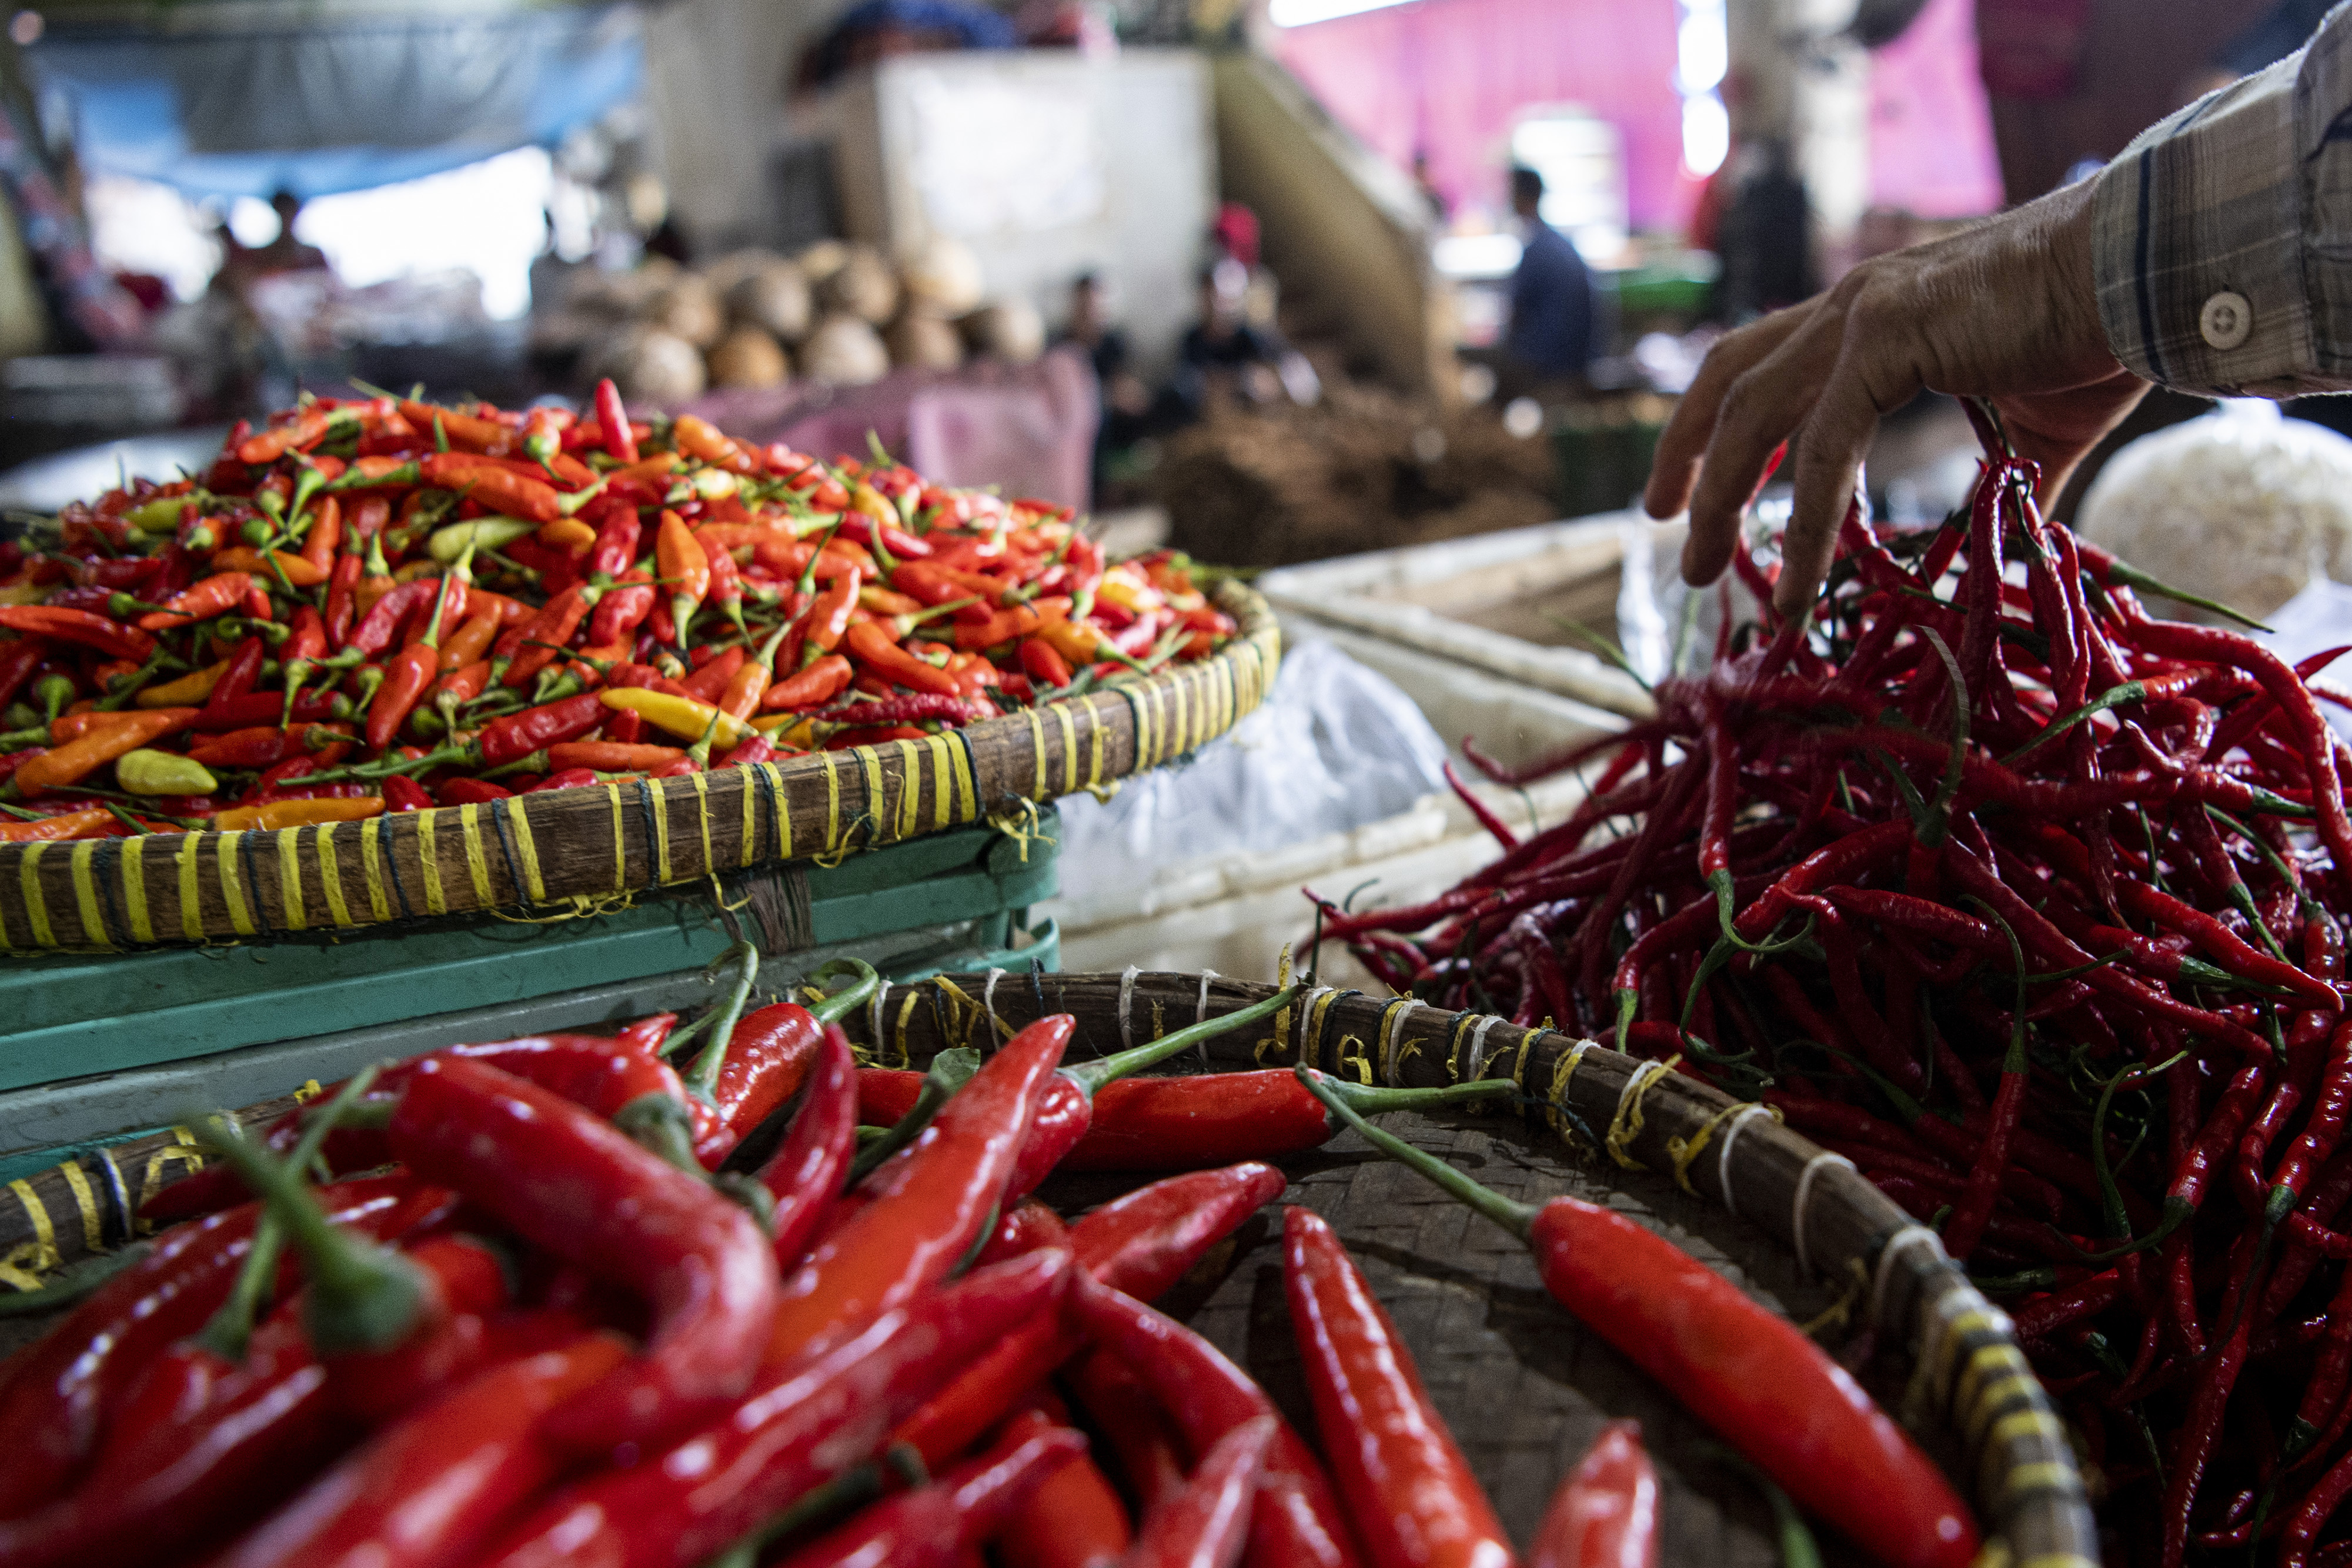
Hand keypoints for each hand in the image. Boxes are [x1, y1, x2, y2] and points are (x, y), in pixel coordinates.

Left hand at [1644, 176, 2149, 616]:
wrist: (2151, 271)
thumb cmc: (2101, 336)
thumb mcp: (2033, 425)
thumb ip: (2002, 484)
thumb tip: (2008, 546)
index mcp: (1871, 310)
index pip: (1760, 363)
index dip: (1710, 423)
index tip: (1684, 488)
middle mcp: (1851, 302)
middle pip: (1730, 382)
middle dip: (1689, 458)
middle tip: (1664, 529)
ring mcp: (1863, 311)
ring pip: (1756, 416)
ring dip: (1722, 498)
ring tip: (1703, 571)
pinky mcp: (1888, 336)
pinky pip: (1827, 448)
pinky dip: (1808, 522)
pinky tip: (1797, 586)